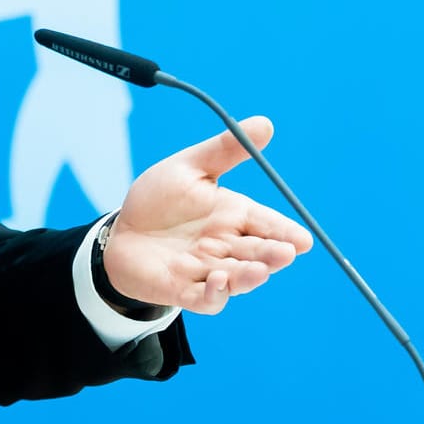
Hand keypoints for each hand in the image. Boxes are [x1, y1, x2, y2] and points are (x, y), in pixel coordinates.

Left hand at [104, 116, 313, 314]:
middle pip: (257, 254)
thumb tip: (266, 124)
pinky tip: (218, 281)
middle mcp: (226, 246)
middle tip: (286, 253)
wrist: (120, 231)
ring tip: (259, 271)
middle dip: (273, 255)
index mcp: (233, 216)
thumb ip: (225, 150)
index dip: (286, 232)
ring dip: (249, 276)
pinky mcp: (184, 291)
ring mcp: (207, 271)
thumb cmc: (159, 199)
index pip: (267, 225)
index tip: (303, 239)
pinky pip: (205, 299)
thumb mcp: (190, 167)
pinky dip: (214, 294)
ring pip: (236, 279)